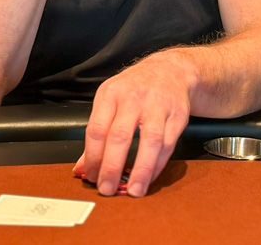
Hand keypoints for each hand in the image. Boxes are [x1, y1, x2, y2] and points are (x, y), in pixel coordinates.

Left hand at [74, 54, 192, 197]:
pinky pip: (167, 144)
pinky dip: (158, 164)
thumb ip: (97, 133)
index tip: (91, 176)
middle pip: (120, 136)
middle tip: (107, 188)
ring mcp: (158, 106)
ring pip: (149, 141)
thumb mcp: (110, 101)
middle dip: (112, 166)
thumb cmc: (135, 89)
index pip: (97, 129)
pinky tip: (149, 177)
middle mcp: (134, 98)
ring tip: (133, 190)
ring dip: (141, 170)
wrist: (169, 70)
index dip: (92, 157)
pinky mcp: (177, 115)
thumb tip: (82, 167)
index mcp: (111, 94)